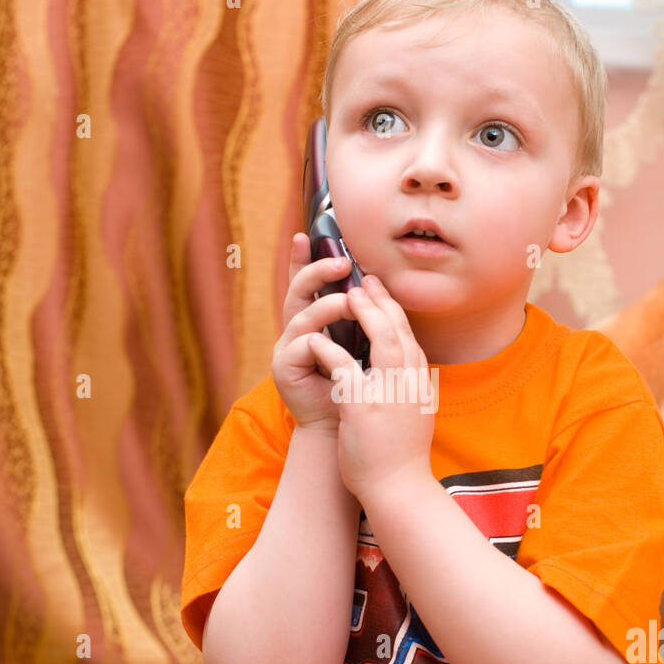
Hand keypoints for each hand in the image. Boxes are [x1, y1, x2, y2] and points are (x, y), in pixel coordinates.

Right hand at [271, 234, 355, 432]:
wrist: (350, 430)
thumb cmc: (362, 389)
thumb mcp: (367, 347)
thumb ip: (366, 320)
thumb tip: (379, 283)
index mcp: (318, 321)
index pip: (310, 284)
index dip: (305, 259)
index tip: (306, 234)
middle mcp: (299, 330)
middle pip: (299, 290)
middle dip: (317, 271)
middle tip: (342, 262)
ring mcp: (288, 347)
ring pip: (303, 315)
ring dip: (328, 305)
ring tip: (350, 301)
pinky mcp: (284, 368)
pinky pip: (301, 344)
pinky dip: (317, 339)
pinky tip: (328, 338)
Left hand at [307, 274, 435, 501]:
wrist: (399, 489)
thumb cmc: (400, 455)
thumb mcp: (413, 413)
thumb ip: (406, 386)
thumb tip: (400, 366)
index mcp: (420, 384)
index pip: (410, 337)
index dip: (394, 310)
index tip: (380, 292)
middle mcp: (410, 384)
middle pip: (400, 330)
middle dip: (381, 301)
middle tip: (364, 281)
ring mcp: (391, 395)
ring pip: (383, 340)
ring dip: (365, 314)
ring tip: (347, 295)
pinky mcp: (364, 408)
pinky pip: (345, 369)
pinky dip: (331, 351)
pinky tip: (317, 340)